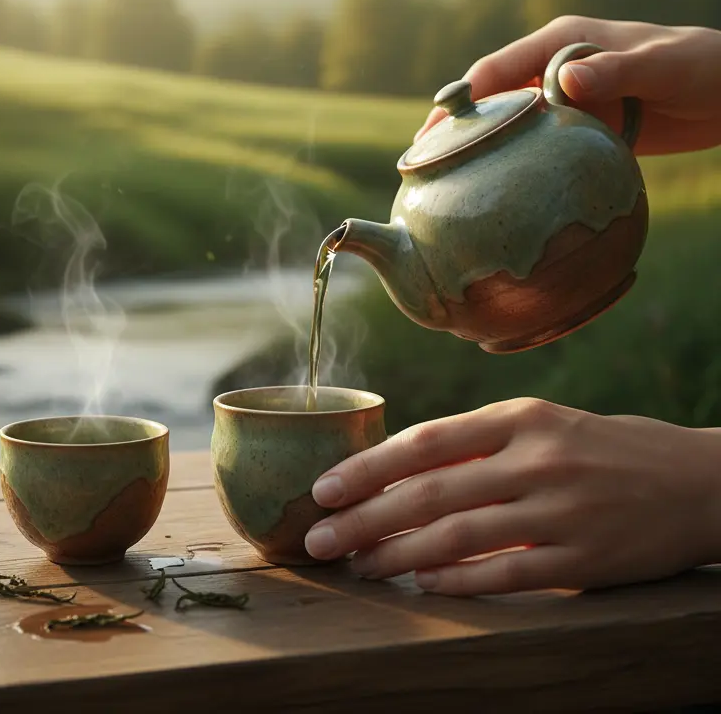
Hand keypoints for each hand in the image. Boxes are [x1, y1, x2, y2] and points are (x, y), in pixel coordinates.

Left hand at [303, 398, 720, 594]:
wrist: (697, 483)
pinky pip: (505, 574)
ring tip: (359, 566)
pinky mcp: (582, 561)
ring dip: (398, 555)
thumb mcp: (542, 423)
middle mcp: (535, 459)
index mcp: (519, 418)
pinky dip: (457, 581)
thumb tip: (399, 465)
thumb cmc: (603, 448)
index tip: (324, 489)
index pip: (424, 441)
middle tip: (320, 540)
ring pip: (458, 536)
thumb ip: (477, 442)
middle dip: (365, 518)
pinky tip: (422, 586)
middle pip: (430, 492)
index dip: (368, 467)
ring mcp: (559, 511)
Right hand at [414, 16, 720, 155]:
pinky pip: (537, 146)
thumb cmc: (701, 66)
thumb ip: (614, 70)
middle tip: (421, 164)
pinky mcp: (579, 127)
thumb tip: (563, 82)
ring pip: (509, 125)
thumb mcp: (661, 65)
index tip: (432, 133)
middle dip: (455, 128)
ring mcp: (564, 100)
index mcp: (562, 42)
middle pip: (491, 99)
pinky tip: (496, 190)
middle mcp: (553, 68)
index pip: (496, 70)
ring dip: (479, 149)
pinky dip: (513, 164)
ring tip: (445, 183)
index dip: (460, 100)